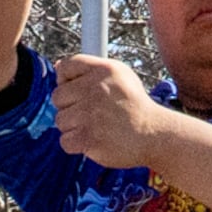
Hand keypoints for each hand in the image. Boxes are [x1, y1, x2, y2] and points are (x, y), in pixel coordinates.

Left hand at [50, 54, 167, 171]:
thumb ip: (88, 69)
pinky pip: (65, 141)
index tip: (78, 92)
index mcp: (103, 69)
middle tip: (92, 114)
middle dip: (70, 106)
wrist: (154, 135)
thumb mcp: (119, 75)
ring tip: (96, 127)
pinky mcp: (88, 138)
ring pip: (60, 120)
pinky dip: (77, 144)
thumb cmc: (134, 105)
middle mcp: (96, 89)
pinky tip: (94, 140)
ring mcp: (91, 114)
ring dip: (74, 127)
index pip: (65, 67)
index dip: (66, 80)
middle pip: (58, 96)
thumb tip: (56, 67)